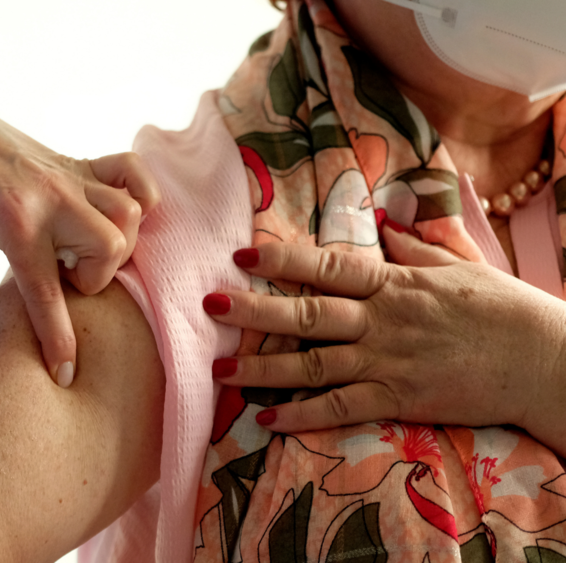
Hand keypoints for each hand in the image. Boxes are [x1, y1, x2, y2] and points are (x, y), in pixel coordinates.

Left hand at [0, 74, 159, 385]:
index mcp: (15, 222)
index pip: (47, 294)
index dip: (59, 341)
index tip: (65, 373)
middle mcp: (51, 197)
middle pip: (109, 247)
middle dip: (95, 276)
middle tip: (65, 276)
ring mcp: (70, 175)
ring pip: (128, 213)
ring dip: (114, 242)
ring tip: (82, 250)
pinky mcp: (80, 160)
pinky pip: (133, 173)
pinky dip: (138, 196)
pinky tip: (116, 216)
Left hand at [205, 223, 565, 452]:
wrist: (543, 360)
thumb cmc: (503, 309)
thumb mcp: (460, 265)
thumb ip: (415, 248)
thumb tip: (385, 223)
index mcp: (394, 283)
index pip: (328, 266)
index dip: (282, 260)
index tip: (242, 254)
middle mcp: (382, 321)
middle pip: (307, 314)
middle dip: (256, 309)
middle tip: (211, 304)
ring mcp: (387, 363)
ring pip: (313, 364)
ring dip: (263, 367)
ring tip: (220, 367)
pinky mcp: (398, 400)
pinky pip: (340, 409)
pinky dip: (302, 415)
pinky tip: (267, 418)